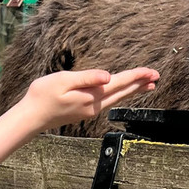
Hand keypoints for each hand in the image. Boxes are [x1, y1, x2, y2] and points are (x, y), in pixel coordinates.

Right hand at [19, 68, 158, 130]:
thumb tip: (108, 76)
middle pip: (123, 92)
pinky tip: (123, 92)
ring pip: (117, 98)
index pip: (119, 83)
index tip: (151, 72)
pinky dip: (121, 94)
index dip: (136, 76)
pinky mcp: (86, 111)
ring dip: (133, 90)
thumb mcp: (63, 81)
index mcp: (91, 95)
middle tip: (156, 77)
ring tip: (147, 85)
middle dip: (140, 84)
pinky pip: (109, 101)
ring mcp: (91, 110)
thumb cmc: (43, 95)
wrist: (32, 117)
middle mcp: (95, 105)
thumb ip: (87, 78)